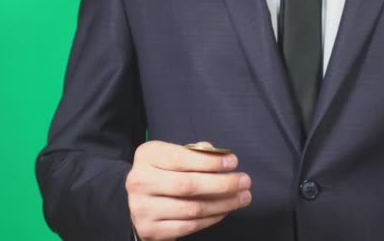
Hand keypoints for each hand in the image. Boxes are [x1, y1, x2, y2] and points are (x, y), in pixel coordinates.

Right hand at [126, 141, 251, 240]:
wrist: (138, 201)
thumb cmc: (163, 172)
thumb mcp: (172, 155)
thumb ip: (194, 152)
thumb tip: (219, 156)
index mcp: (147, 156)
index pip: (181, 158)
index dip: (210, 161)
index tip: (233, 162)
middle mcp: (139, 181)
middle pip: (188, 185)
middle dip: (222, 184)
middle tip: (245, 181)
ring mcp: (142, 208)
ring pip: (192, 208)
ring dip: (223, 203)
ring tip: (242, 197)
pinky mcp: (150, 229)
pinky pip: (189, 226)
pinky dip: (212, 218)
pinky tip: (225, 210)